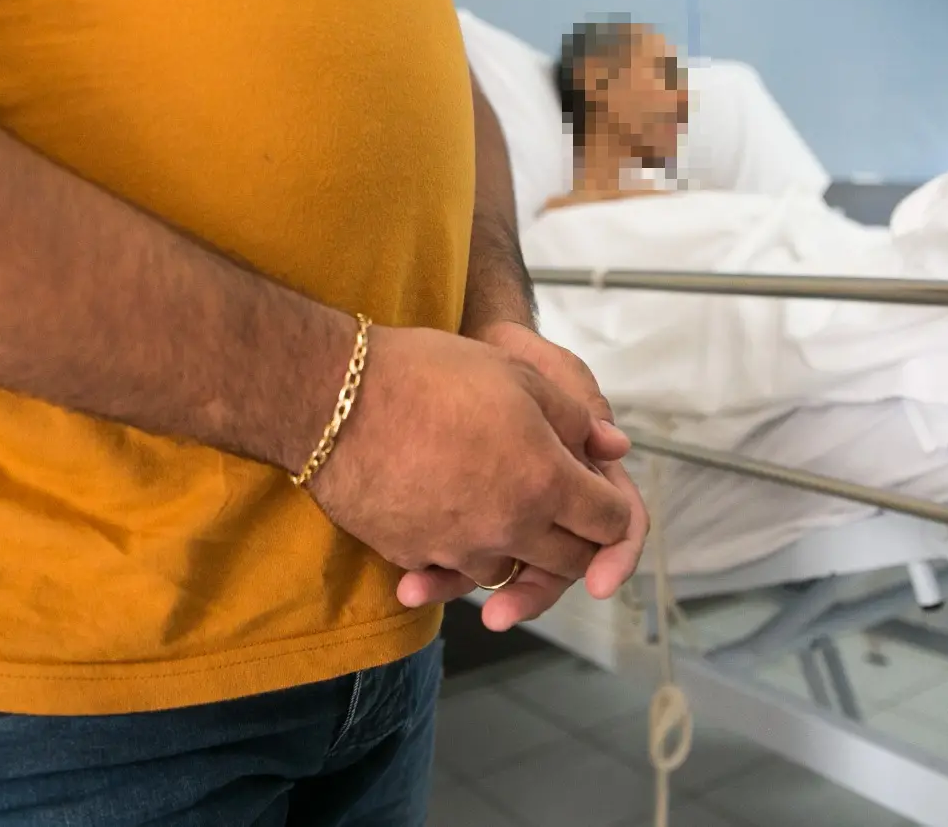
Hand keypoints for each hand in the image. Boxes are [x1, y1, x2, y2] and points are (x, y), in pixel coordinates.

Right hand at [306, 325, 633, 592]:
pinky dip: (457, 553)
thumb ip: (574, 418)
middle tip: (562, 514)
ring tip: (498, 509)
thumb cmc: (428, 374)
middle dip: (575, 542)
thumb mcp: (517, 374)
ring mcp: (457, 549)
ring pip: (507, 572)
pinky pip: (450, 569)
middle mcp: (509, 529)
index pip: (611, 523)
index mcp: (546, 482)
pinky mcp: (412, 556)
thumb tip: (610, 446)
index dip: (612, 511)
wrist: (334, 397)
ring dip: (513, 551)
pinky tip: (446, 514)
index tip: (599, 497)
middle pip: (568, 562)